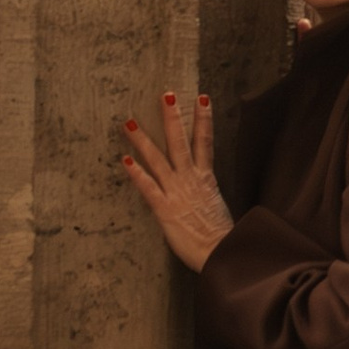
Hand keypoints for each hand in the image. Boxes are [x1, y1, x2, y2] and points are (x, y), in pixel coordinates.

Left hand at [119, 89, 234, 271]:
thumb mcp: (217, 207)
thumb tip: (199, 191)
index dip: (204, 119)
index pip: (206, 142)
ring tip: (130, 122)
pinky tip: (125, 160)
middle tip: (166, 95)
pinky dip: (137, 173)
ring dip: (144, 140)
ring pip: (159, 159)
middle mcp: (191, 180)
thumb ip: (206, 194)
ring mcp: (177, 192)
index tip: (202, 98)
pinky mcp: (165, 209)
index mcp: (207, 179)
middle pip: (182, 142)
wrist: (223, 254)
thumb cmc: (223, 237)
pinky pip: (148, 188)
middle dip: (173, 118)